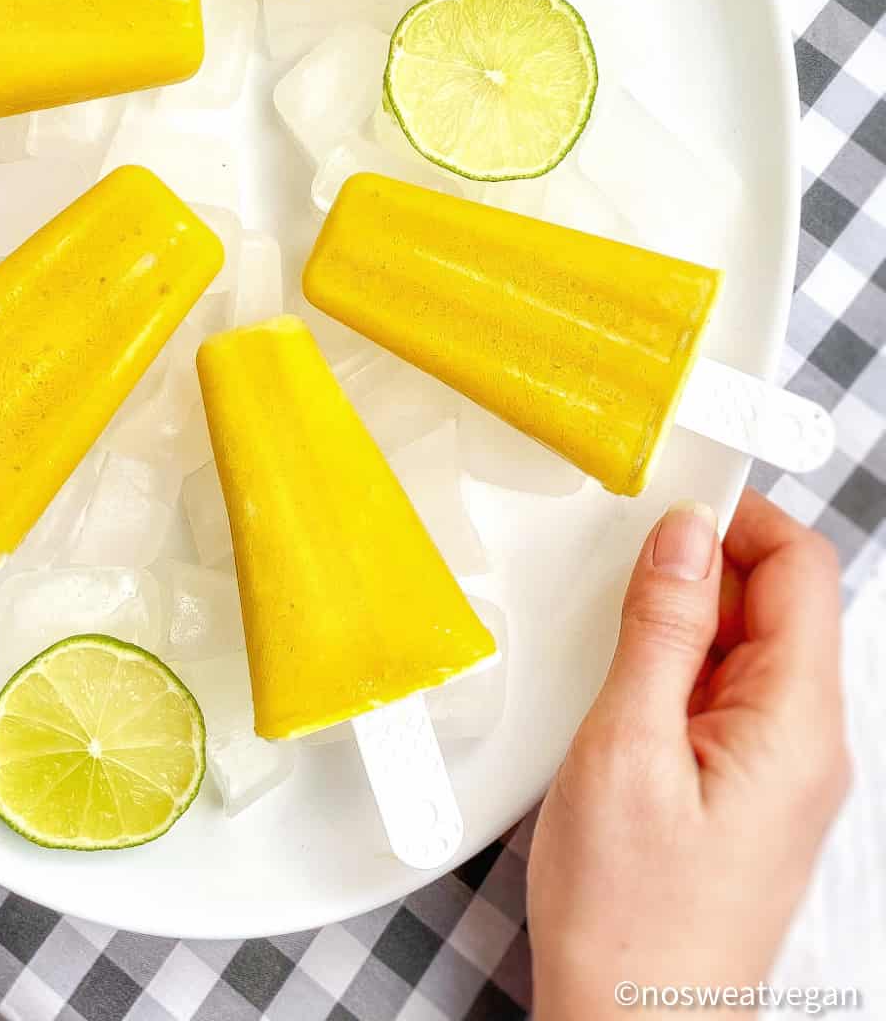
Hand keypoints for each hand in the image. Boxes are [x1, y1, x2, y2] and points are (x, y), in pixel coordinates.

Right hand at [528, 490, 848, 1015]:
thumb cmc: (631, 922)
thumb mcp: (625, 750)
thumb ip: (661, 633)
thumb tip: (685, 539)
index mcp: (796, 726)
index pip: (801, 569)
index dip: (739, 517)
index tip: (670, 498)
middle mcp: (807, 745)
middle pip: (778, 603)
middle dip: (704, 567)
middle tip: (622, 567)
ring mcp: (781, 774)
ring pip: (748, 648)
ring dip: (685, 621)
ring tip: (614, 638)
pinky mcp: (747, 796)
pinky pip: (726, 698)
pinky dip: (677, 672)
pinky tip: (623, 692)